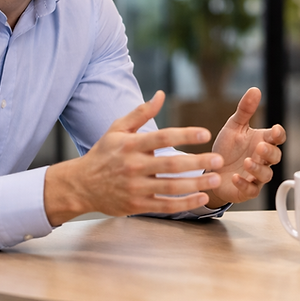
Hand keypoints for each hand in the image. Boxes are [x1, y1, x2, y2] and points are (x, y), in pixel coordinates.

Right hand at [43, 91, 222, 224]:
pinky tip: (201, 198)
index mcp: (130, 145)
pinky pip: (165, 205)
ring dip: (196, 185)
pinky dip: (184, 204)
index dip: (184, 135)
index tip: (205, 133)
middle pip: (170, 165)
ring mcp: (135, 188)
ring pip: (170, 187)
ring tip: (216, 180)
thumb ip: (141, 113)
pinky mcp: (136, 205)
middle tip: (219, 160)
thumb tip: (161, 95)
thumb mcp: (117, 129)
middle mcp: (133, 166)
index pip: (161, 137)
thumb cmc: (103, 154)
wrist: (80, 185)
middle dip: (197, 162)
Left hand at [208, 87, 285, 206]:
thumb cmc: (227, 149)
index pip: (278, 138)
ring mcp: (255, 176)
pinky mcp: (246, 190)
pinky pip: (252, 190)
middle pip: (275, 157)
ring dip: (259, 168)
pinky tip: (236, 177)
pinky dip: (245, 184)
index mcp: (262, 141)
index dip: (278, 135)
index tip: (274, 130)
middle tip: (260, 147)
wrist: (211, 171)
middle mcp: (262, 159)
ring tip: (248, 162)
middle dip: (269, 152)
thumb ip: (245, 110)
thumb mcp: (234, 127)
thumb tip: (255, 89)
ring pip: (266, 175)